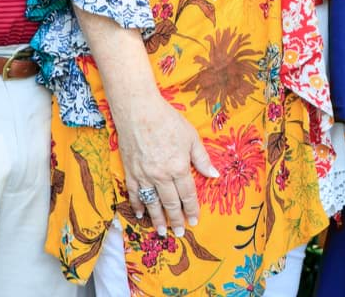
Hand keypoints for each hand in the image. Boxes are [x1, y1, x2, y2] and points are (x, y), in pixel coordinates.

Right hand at [111, 93, 217, 237]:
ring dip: (157, 219)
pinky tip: (141, 215)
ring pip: (152, 203)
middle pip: (170, 202)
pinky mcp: (130, 172)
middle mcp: (161, 176)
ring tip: (162, 231)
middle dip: (176, 219)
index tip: (194, 221)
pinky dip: (138, 206)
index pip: (187, 194)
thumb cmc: (168, 121)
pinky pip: (134, 194)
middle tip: (178, 232)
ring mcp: (144, 175)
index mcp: (178, 167)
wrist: (139, 112)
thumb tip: (214, 175)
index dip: (191, 209)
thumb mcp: (191, 138)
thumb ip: (202, 159)